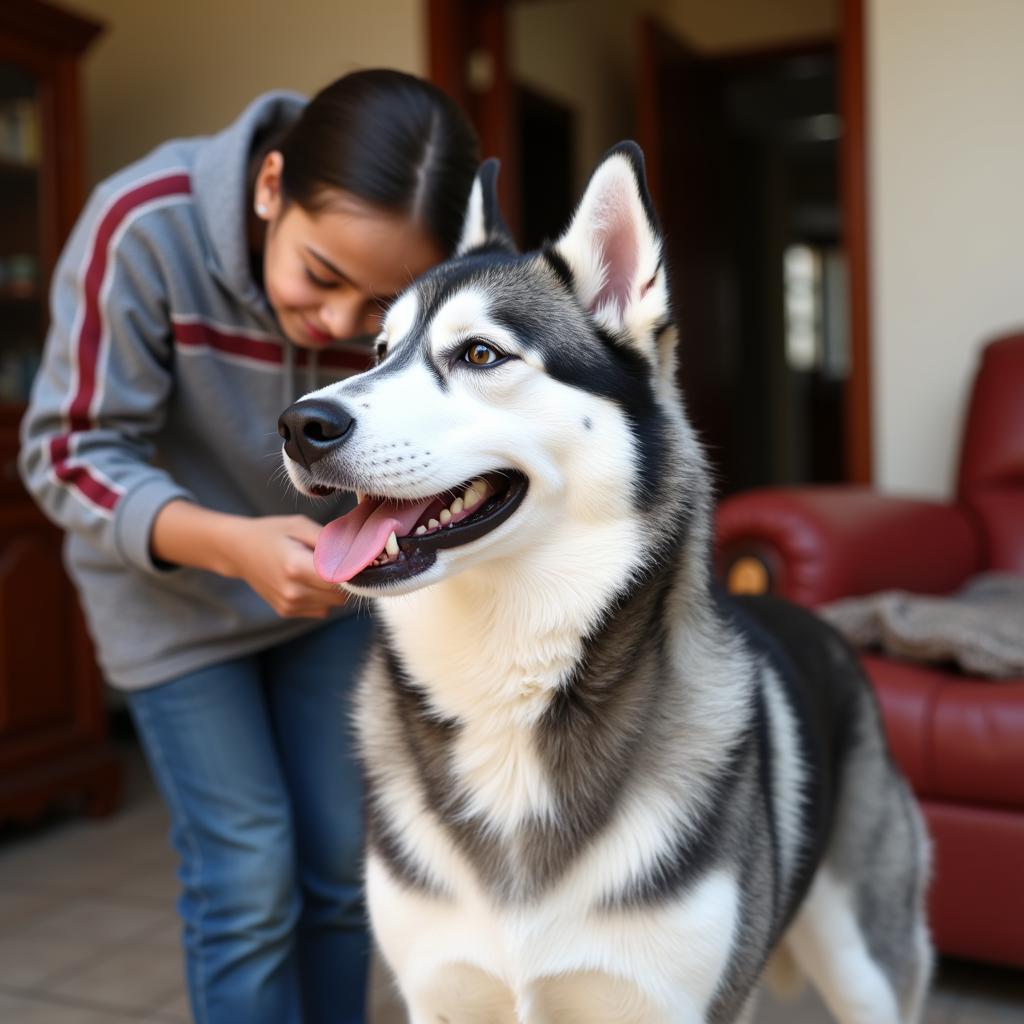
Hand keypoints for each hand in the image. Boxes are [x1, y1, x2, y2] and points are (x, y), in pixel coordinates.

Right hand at [224, 515, 348, 618]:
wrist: (238, 551)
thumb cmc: (272, 533)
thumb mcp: (301, 526)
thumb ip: (331, 540)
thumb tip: (360, 552)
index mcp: (296, 566)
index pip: (342, 579)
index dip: (355, 570)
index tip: (359, 559)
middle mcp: (293, 591)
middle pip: (341, 594)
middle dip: (347, 579)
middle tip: (337, 560)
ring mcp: (289, 604)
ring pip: (334, 604)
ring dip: (334, 589)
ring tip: (318, 568)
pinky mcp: (287, 611)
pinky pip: (321, 609)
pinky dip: (322, 596)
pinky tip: (308, 580)